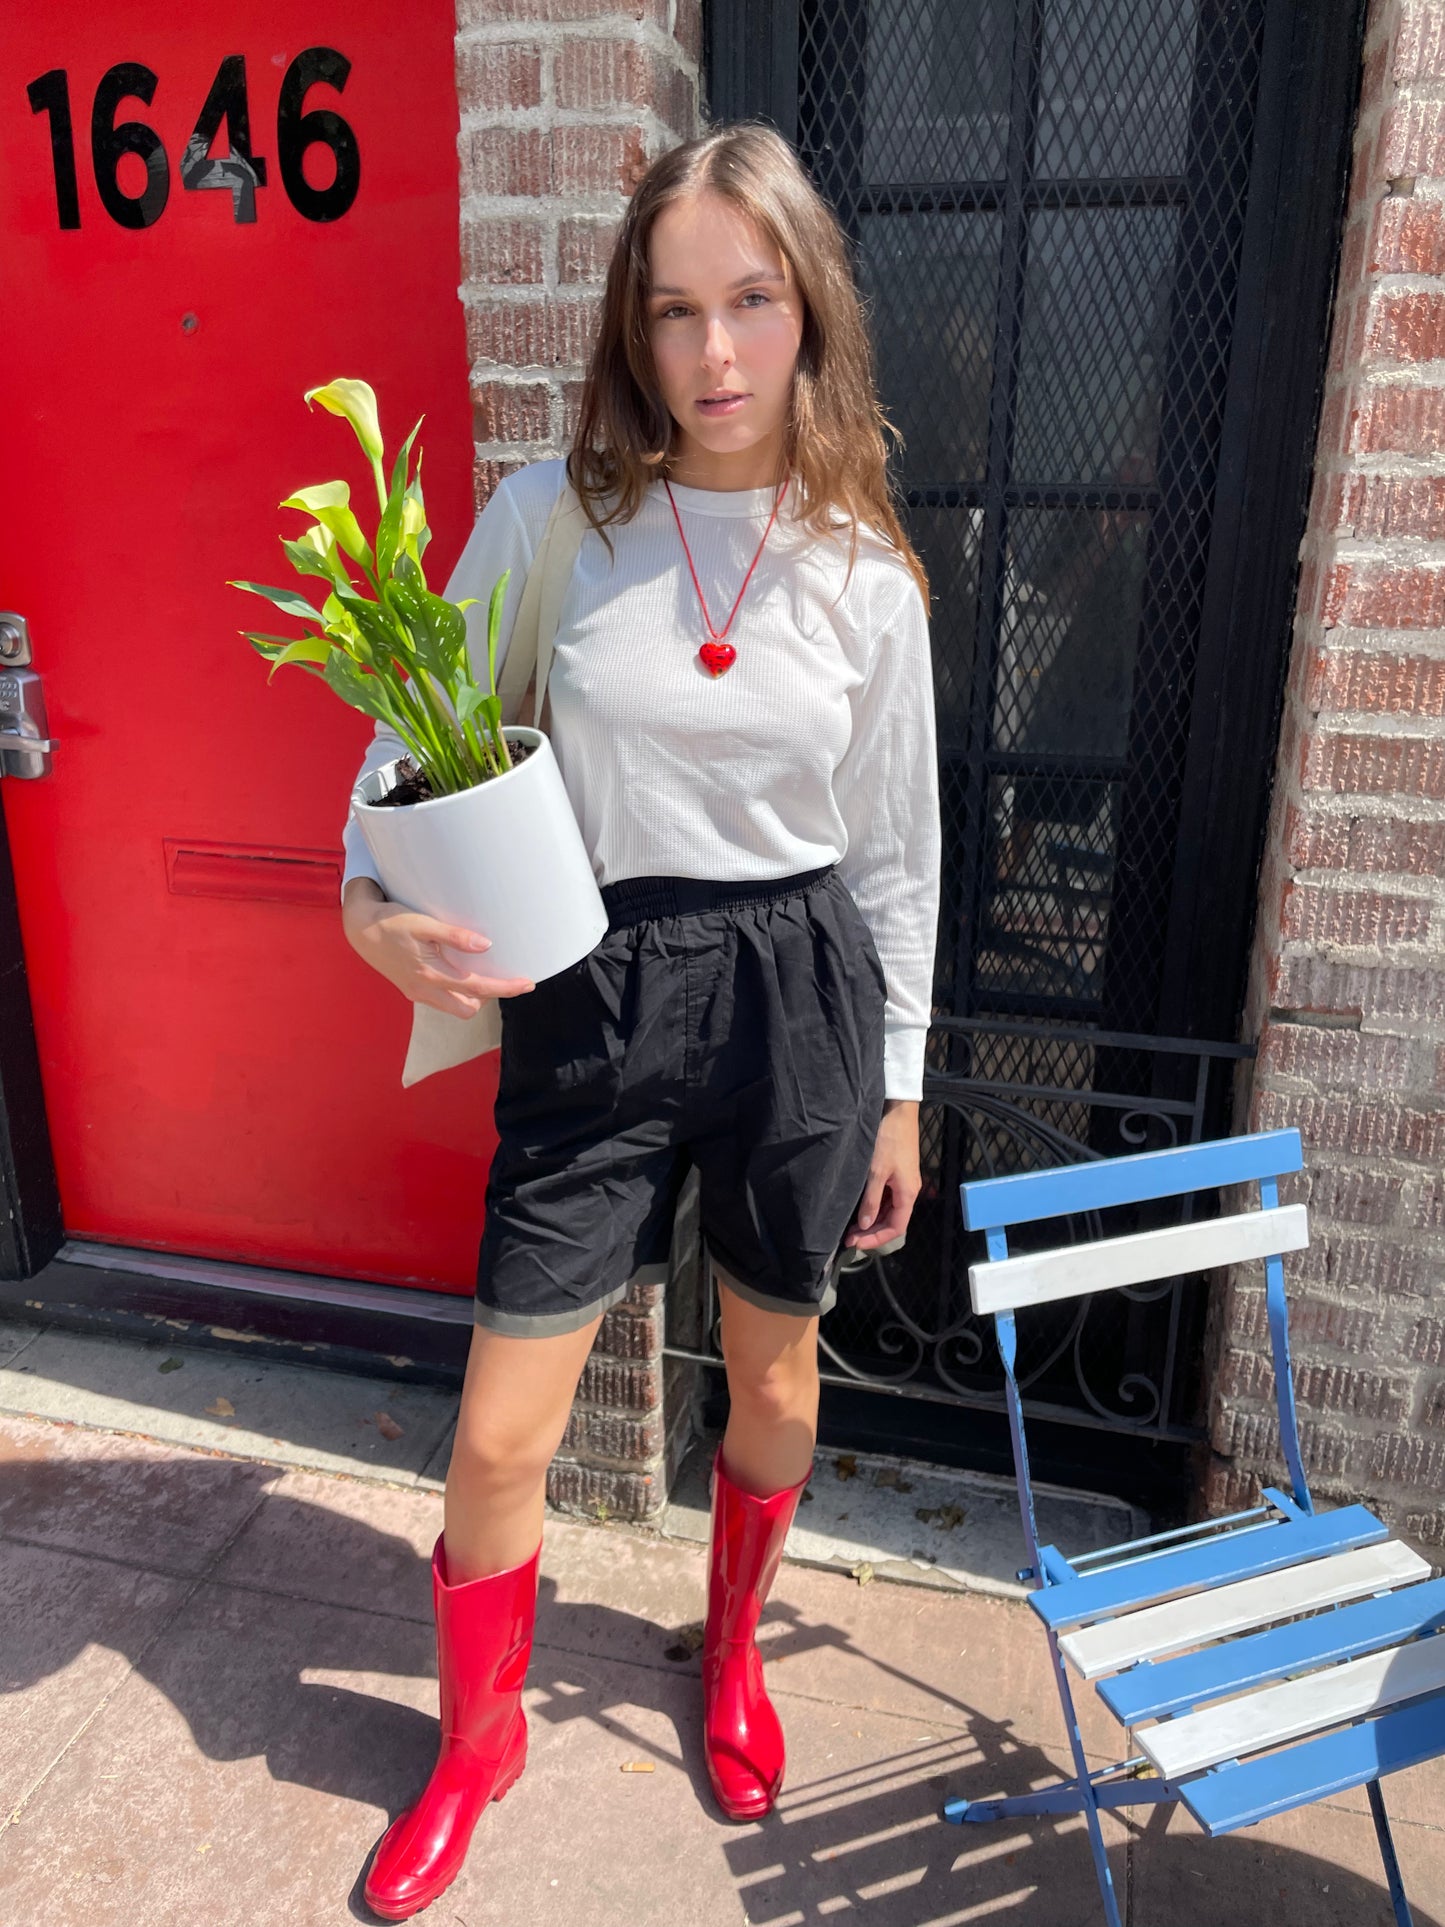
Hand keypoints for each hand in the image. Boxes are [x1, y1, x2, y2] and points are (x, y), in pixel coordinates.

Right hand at [342, 886, 534, 1017]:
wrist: (360, 929)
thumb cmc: (391, 922)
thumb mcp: (422, 923)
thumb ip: (454, 936)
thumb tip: (486, 946)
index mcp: (430, 975)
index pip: (477, 988)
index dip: (506, 988)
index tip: (527, 983)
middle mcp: (425, 990)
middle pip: (468, 1008)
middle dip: (490, 997)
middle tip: (507, 977)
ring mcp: (418, 993)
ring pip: (455, 1007)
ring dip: (473, 996)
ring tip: (486, 972)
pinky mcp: (413, 990)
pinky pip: (443, 1000)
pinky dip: (458, 992)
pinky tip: (462, 971)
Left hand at [844, 1098, 920, 1250]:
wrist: (897, 1111)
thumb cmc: (888, 1139)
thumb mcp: (875, 1172)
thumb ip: (871, 1201)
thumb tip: (865, 1225)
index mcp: (907, 1194)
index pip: (896, 1228)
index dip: (876, 1240)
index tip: (856, 1244)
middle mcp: (909, 1190)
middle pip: (893, 1221)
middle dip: (872, 1232)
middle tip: (849, 1238)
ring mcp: (904, 1181)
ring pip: (890, 1210)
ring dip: (872, 1220)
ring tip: (852, 1226)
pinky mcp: (898, 1172)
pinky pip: (888, 1197)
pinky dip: (875, 1206)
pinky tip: (861, 1207)